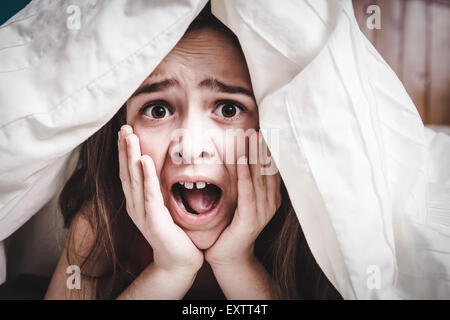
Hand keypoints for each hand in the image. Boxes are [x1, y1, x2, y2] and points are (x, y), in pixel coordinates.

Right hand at [118, 125, 202, 275]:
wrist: (178, 261)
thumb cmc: (173, 233)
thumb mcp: (163, 206)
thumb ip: (157, 190)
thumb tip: (159, 168)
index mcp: (137, 202)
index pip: (128, 172)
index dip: (125, 152)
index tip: (125, 131)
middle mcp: (135, 206)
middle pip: (126, 172)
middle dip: (124, 149)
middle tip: (123, 127)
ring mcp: (142, 214)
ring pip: (134, 180)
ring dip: (130, 156)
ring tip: (129, 137)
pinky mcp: (155, 221)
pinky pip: (150, 195)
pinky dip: (147, 177)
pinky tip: (144, 160)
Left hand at [205, 132, 281, 268]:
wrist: (228, 257)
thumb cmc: (232, 227)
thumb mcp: (242, 201)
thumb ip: (246, 183)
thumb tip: (242, 158)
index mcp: (271, 197)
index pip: (271, 168)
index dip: (268, 149)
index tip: (265, 128)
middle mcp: (270, 203)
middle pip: (268, 169)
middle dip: (264, 147)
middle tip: (261, 125)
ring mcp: (262, 212)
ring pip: (259, 177)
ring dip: (255, 155)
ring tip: (252, 136)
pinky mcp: (250, 219)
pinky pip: (247, 192)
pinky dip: (245, 175)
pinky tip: (242, 159)